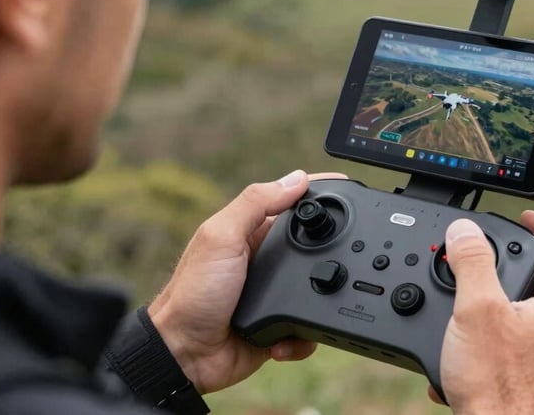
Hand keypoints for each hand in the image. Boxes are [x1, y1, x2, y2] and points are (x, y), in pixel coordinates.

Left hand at [147, 170, 345, 394]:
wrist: (184, 355)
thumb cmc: (193, 293)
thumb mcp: (221, 237)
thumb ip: (255, 204)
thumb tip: (296, 179)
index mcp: (251, 231)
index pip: (291, 202)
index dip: (317, 192)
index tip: (346, 185)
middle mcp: (264, 259)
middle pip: (312, 243)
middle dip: (330, 249)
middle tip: (349, 253)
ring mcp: (273, 293)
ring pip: (317, 287)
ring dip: (319, 299)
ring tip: (311, 305)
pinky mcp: (278, 325)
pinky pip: (307, 327)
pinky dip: (302, 335)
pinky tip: (284, 338)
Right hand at [433, 211, 533, 414]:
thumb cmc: (495, 384)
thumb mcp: (475, 309)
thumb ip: (471, 262)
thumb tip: (465, 230)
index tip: (528, 220)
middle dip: (525, 264)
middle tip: (495, 259)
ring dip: (514, 301)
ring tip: (478, 304)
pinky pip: (533, 345)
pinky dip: (508, 335)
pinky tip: (476, 347)